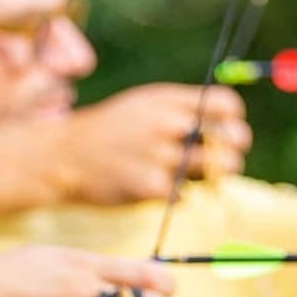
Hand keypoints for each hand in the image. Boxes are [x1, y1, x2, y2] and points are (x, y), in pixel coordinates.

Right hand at [60, 84, 253, 204]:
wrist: (63, 156)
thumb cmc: (109, 133)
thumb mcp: (142, 106)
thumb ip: (180, 111)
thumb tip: (226, 124)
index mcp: (166, 100)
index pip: (225, 104)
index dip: (233, 120)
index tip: (226, 130)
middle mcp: (166, 124)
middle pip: (231, 137)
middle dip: (233, 151)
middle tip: (222, 160)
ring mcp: (159, 156)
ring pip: (217, 170)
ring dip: (213, 177)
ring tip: (194, 176)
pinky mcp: (150, 187)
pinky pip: (186, 195)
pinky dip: (179, 196)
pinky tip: (159, 189)